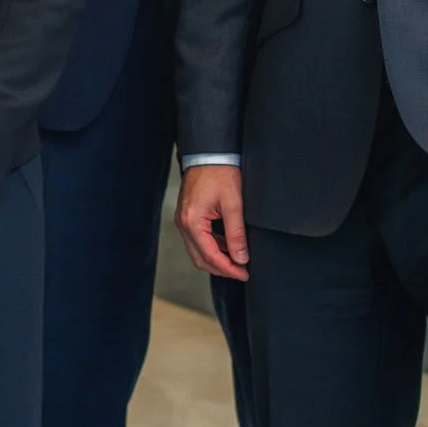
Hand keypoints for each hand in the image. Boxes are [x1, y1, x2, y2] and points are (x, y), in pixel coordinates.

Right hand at [176, 164, 248, 280]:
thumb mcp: (233, 204)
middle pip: (200, 258)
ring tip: (238, 262)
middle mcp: (183, 223)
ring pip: (198, 251)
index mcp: (192, 222)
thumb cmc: (221, 172)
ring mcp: (183, 220)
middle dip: (221, 268)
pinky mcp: (188, 215)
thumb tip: (241, 258)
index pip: (210, 256)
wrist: (209, 152)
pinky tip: (228, 247)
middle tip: (242, 272)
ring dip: (217, 259)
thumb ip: (236, 233)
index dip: (228, 269)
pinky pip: (198, 239)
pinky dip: (213, 247)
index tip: (244, 274)